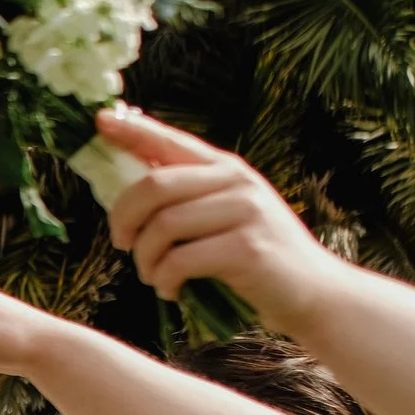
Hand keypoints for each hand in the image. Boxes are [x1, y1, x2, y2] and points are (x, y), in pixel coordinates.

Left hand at [93, 106, 346, 331]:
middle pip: (154, 186)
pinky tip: (171, 291)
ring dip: (145, 259)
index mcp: (226, 169)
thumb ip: (188, 197)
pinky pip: (179, 261)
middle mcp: (237, 182)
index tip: (100, 121)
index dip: (133, 130)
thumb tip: (129, 186)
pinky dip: (164, 280)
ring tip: (153, 276)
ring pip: (162, 227)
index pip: (171, 141)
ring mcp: (245, 213)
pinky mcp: (247, 249)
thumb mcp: (226, 214)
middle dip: (123, 218)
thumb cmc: (257, 257)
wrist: (314, 293)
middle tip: (122, 243)